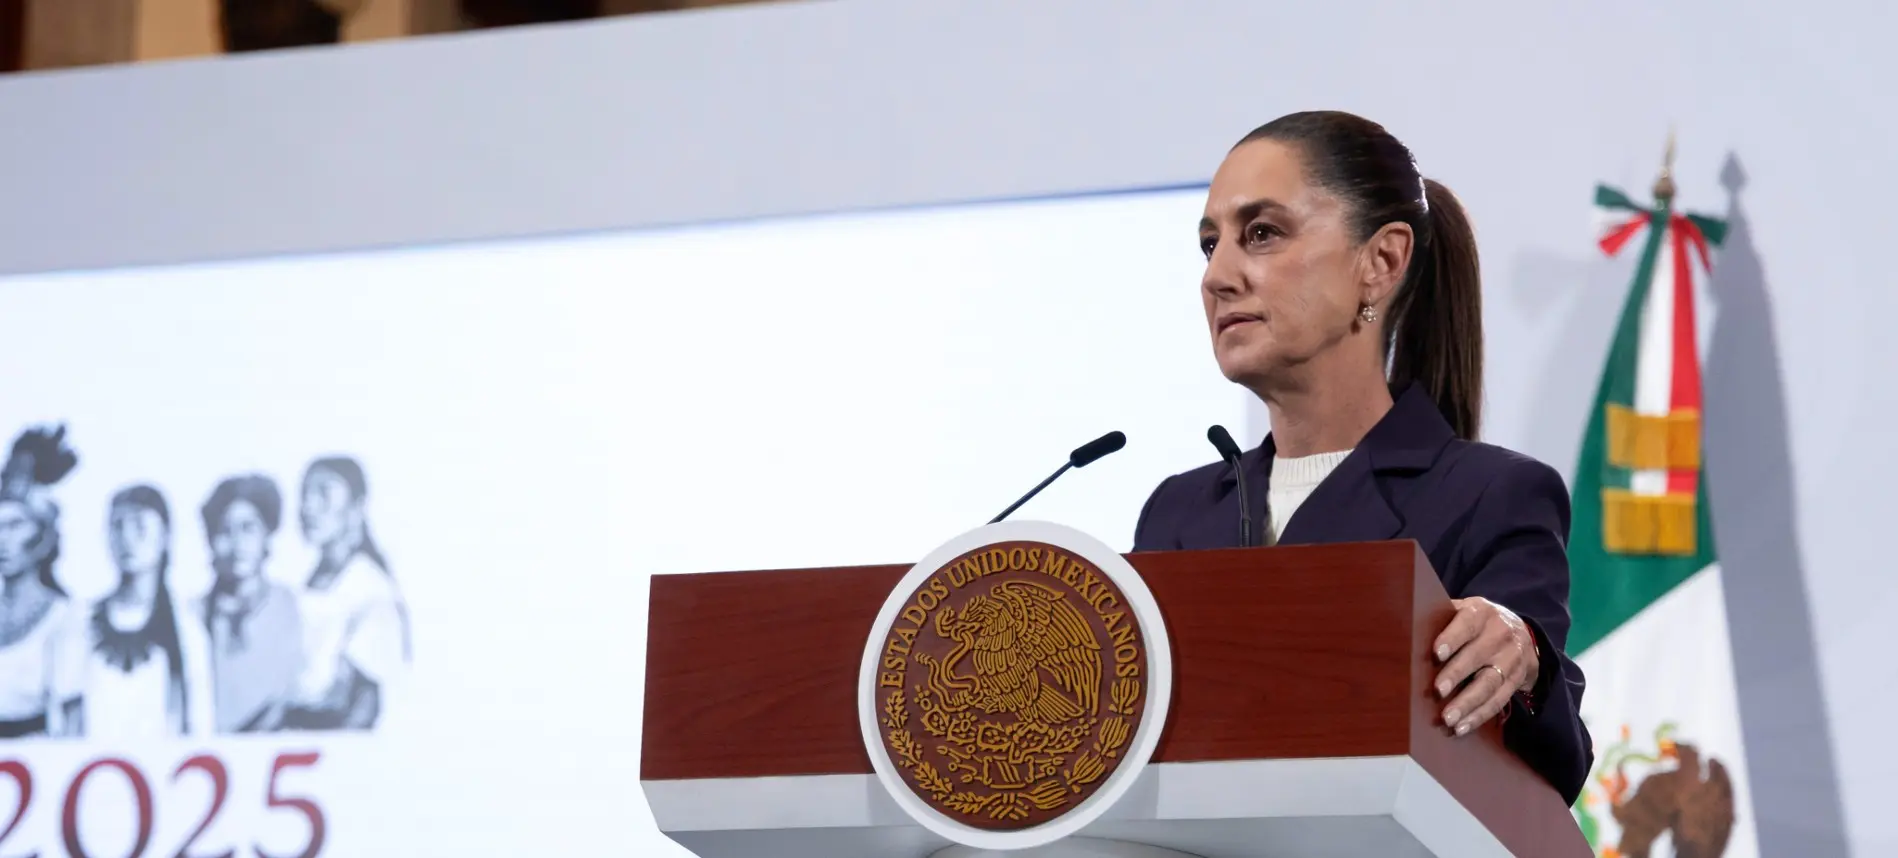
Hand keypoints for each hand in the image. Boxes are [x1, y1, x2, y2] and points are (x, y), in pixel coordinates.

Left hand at [1432, 597, 1537, 735]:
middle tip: (1437, 691)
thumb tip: (1406, 630)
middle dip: (1456, 675)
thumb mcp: (1464, 610)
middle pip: (1477, 657)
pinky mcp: (1517, 680)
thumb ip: (1441, 617)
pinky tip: (1461, 727)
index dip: (1451, 638)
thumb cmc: (1476, 623)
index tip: (1436, 653)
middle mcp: (1500, 634)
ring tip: (1448, 719)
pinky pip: (1498, 700)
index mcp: (1481, 613)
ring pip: (1489, 684)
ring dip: (1468, 704)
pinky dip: (1479, 716)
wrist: (1521, 631)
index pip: (1466, 624)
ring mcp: (1511, 659)